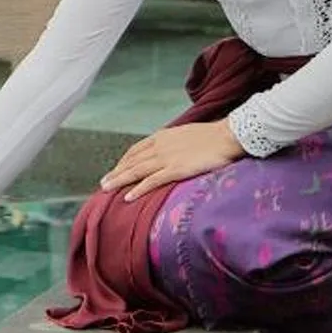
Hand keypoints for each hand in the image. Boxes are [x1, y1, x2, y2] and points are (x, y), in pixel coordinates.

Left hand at [98, 119, 242, 201]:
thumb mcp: (187, 135)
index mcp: (163, 136)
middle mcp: (160, 146)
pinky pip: (152, 181)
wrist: (228, 136)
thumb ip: (175, 143)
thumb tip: (172, 151)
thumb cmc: (213, 136)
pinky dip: (138, 189)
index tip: (116, 169)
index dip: (124, 161)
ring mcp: (167, 158)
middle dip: (116, 172)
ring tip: (106, 189)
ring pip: (136, 170)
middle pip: (132, 161)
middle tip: (103, 183)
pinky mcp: (176, 169)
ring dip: (119, 180)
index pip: (136, 149)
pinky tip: (128, 197)